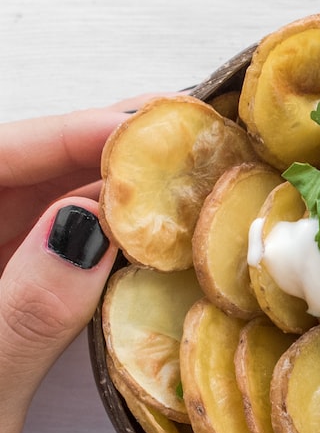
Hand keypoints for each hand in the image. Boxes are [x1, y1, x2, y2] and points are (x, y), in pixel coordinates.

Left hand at [0, 96, 159, 432]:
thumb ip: (23, 312)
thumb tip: (89, 225)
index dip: (65, 133)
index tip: (148, 120)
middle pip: (8, 178)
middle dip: (91, 152)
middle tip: (187, 140)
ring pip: (21, 217)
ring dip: (94, 194)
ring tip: (177, 179)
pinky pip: (28, 262)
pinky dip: (82, 244)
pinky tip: (137, 239)